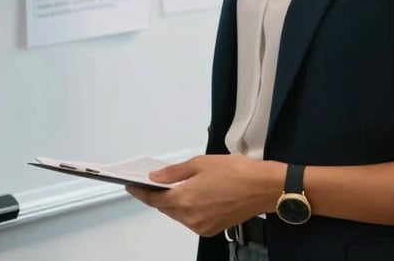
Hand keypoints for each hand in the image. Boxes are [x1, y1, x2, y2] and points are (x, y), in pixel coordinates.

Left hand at [126, 155, 284, 237]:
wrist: (262, 187)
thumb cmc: (235, 172)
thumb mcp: (200, 163)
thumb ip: (174, 172)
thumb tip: (156, 177)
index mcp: (185, 200)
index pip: (154, 199)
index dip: (141, 192)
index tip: (132, 185)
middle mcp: (191, 217)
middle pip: (166, 208)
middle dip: (158, 195)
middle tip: (152, 181)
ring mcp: (201, 226)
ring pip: (179, 215)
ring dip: (173, 202)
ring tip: (172, 186)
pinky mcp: (212, 229)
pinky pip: (192, 219)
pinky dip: (187, 208)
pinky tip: (190, 195)